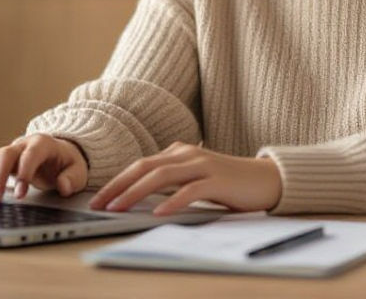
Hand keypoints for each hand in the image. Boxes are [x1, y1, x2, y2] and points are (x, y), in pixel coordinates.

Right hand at [0, 133, 88, 201]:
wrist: (59, 154)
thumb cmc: (67, 164)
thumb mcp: (78, 171)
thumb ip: (72, 178)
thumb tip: (63, 186)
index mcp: (43, 144)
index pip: (30, 155)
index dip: (24, 173)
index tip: (20, 194)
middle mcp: (23, 144)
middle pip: (5, 154)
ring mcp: (10, 151)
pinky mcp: (1, 160)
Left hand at [88, 142, 281, 215]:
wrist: (267, 179)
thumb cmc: (228, 183)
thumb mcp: (195, 179)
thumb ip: (172, 182)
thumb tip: (141, 198)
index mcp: (179, 152)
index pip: (140, 165)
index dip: (117, 181)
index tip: (98, 198)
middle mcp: (187, 154)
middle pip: (144, 167)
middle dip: (118, 186)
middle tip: (98, 204)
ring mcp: (203, 165)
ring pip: (161, 176)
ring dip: (135, 193)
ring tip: (118, 208)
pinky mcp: (218, 180)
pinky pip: (190, 190)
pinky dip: (172, 201)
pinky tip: (159, 213)